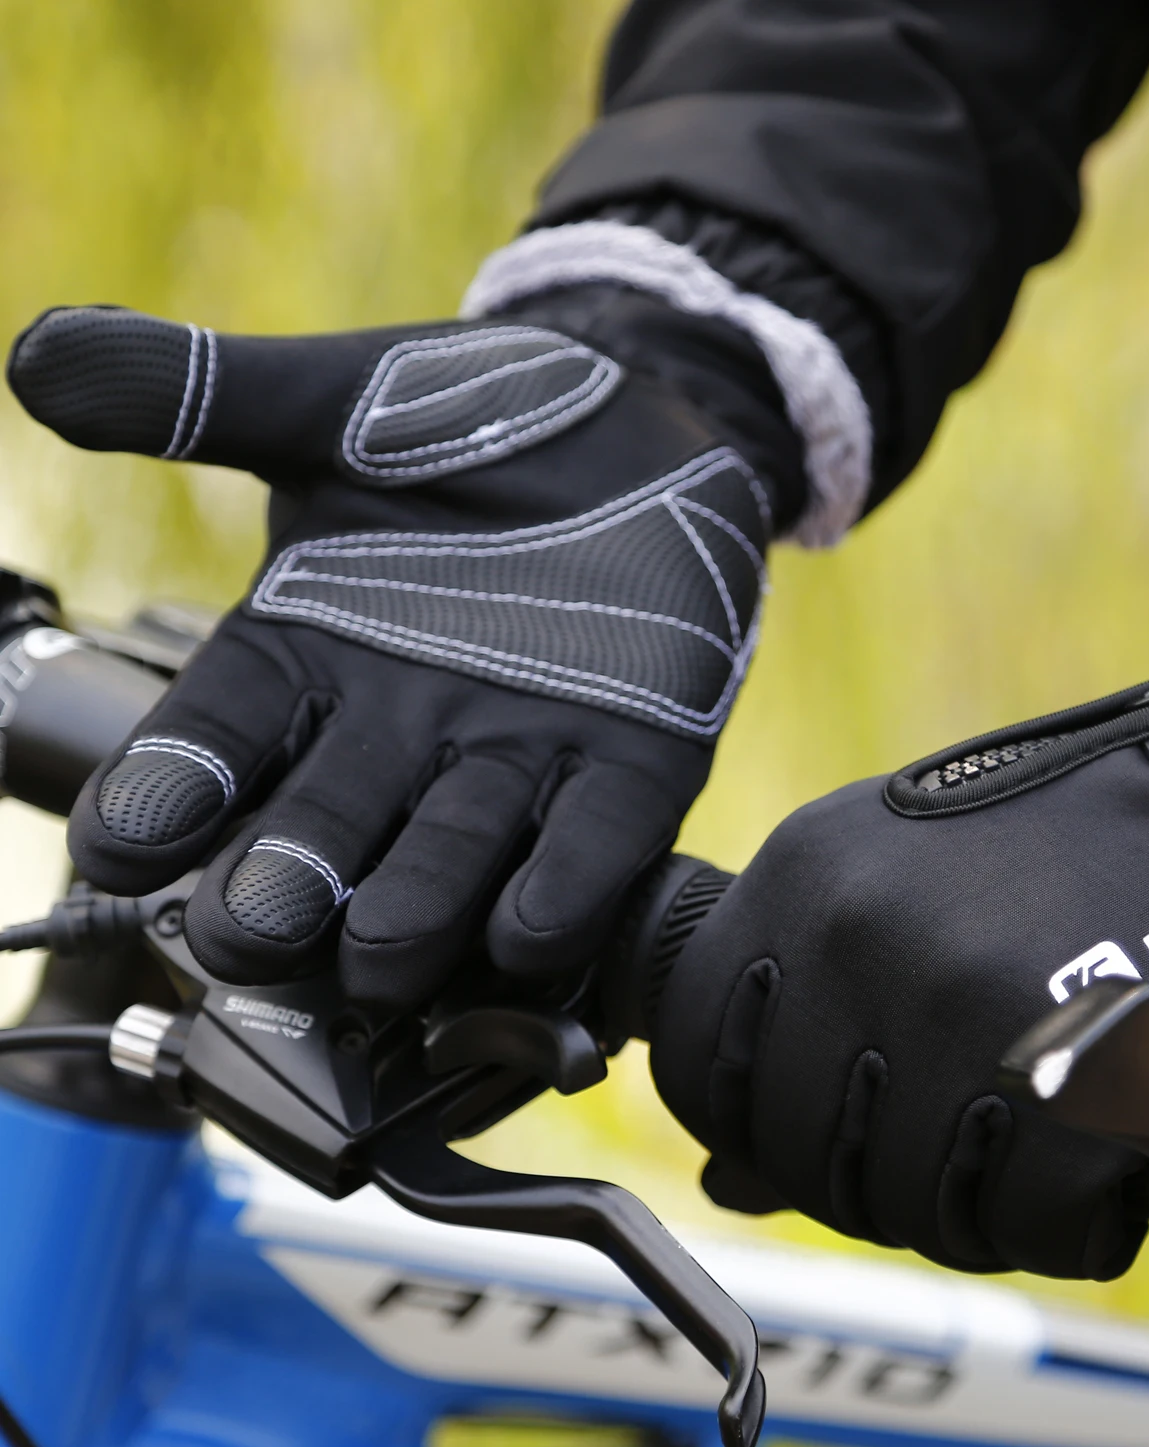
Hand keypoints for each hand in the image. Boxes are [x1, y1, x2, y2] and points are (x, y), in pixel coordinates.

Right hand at [7, 288, 798, 1008]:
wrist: (645, 431)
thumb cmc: (481, 423)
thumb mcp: (344, 402)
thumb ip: (204, 392)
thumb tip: (39, 356)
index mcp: (307, 653)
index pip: (206, 745)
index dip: (160, 801)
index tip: (119, 846)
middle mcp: (397, 733)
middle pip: (310, 844)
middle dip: (271, 899)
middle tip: (243, 925)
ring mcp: (513, 760)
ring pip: (440, 877)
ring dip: (403, 922)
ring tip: (376, 945)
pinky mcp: (631, 770)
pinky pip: (584, 859)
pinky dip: (553, 903)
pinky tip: (526, 928)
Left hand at [650, 517, 1148, 1279]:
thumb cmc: (1073, 848)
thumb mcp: (905, 885)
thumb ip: (803, 1015)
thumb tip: (727, 1179)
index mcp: (803, 876)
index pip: (697, 1061)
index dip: (746, 1123)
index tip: (816, 1132)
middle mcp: (860, 939)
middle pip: (799, 1152)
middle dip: (868, 1178)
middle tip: (955, 1142)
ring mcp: (961, 1009)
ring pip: (904, 1202)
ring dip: (969, 1205)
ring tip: (1032, 1143)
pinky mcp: (1073, 1079)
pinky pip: (1021, 1224)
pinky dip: (1064, 1222)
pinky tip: (1100, 1163)